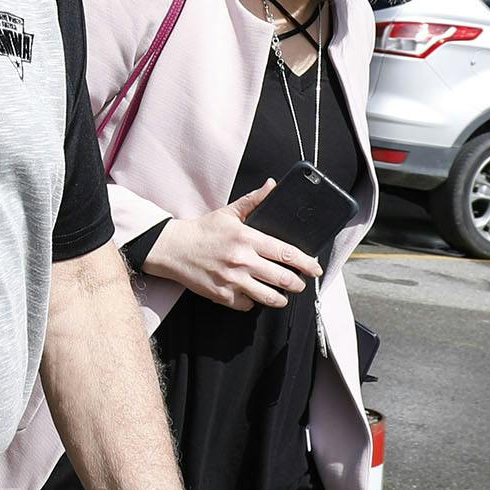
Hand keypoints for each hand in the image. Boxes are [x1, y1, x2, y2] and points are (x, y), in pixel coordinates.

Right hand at [141, 181, 321, 309]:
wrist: (173, 248)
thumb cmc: (203, 231)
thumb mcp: (229, 212)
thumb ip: (254, 200)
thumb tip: (272, 185)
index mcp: (247, 238)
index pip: (286, 253)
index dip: (306, 263)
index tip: (315, 268)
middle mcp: (242, 260)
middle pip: (282, 278)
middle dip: (298, 284)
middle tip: (301, 284)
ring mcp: (232, 280)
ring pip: (268, 297)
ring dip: (281, 298)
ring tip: (283, 296)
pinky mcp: (222, 295)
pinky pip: (247, 304)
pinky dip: (253, 302)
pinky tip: (254, 295)